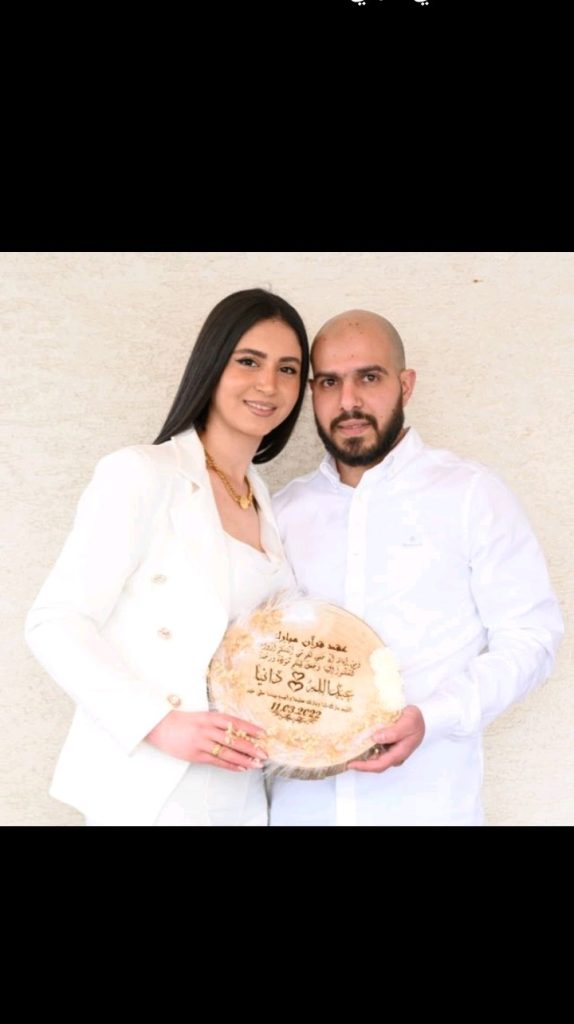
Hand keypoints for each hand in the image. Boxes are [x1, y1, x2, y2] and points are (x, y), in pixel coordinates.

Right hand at [145, 711, 266, 771]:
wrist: (160, 726)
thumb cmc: (182, 721)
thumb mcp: (202, 717)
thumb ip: (218, 723)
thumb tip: (238, 732)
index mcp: (210, 717)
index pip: (235, 722)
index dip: (250, 729)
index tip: (263, 734)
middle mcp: (207, 729)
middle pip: (234, 739)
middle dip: (251, 747)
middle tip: (264, 753)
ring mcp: (201, 742)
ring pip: (227, 752)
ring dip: (244, 759)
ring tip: (256, 764)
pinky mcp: (195, 755)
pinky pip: (216, 761)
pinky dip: (230, 766)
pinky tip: (241, 768)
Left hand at [347, 705, 424, 773]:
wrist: (425, 717)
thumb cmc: (416, 720)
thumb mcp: (408, 723)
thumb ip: (393, 732)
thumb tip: (376, 738)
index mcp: (399, 753)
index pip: (379, 765)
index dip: (364, 767)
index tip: (351, 764)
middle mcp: (394, 755)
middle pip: (374, 764)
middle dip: (360, 762)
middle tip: (344, 757)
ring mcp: (391, 751)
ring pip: (373, 757)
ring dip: (361, 755)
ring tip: (347, 749)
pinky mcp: (388, 744)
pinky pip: (374, 749)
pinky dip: (365, 747)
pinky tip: (357, 741)